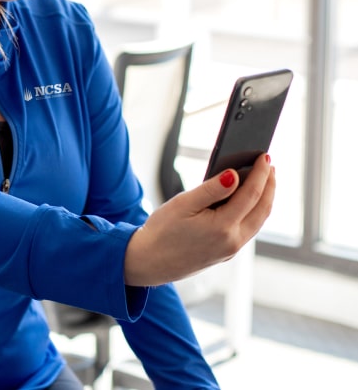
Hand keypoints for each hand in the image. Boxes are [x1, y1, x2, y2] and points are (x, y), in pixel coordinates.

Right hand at [123, 152, 274, 286]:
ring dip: (265, 198)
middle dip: (269, 185)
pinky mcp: (226, 253)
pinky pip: (249, 229)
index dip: (260, 174)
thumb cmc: (162, 231)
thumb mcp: (183, 204)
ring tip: (264, 179)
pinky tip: (250, 201)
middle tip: (269, 164)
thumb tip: (234, 175)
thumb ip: (211, 190)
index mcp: (222, 227)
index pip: (251, 194)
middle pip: (262, 209)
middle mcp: (232, 241)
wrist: (150, 262)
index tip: (265, 157)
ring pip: (259, 221)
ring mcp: (231, 250)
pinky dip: (255, 211)